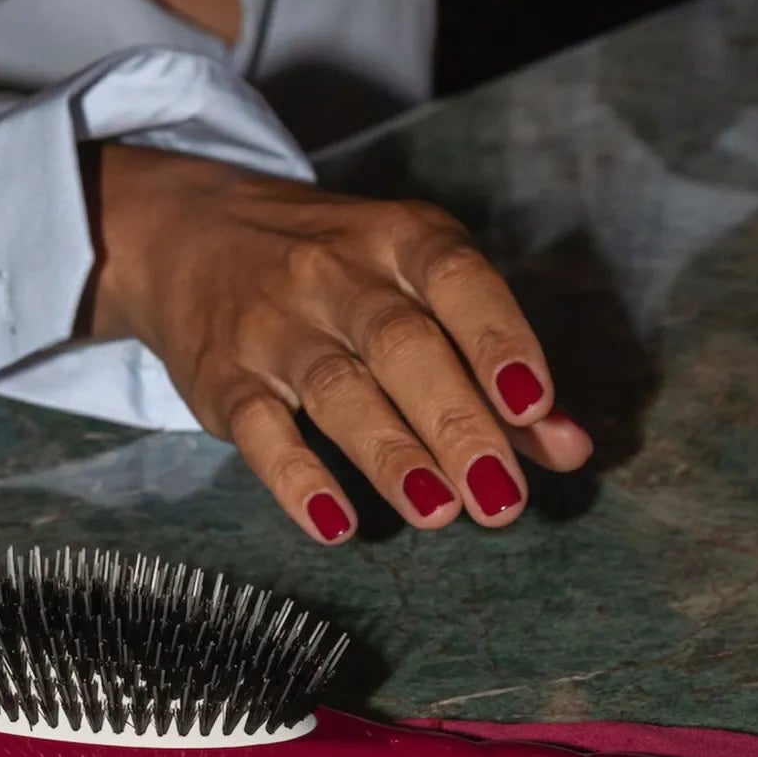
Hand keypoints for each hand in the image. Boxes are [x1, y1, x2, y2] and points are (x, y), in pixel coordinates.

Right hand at [83, 143, 593, 543]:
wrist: (186, 232)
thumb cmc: (334, 273)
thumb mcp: (414, 289)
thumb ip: (493, 369)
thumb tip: (571, 449)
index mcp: (399, 239)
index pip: (457, 279)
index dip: (498, 339)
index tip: (535, 405)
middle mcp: (335, 273)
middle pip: (402, 344)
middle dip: (458, 423)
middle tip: (501, 499)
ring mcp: (273, 323)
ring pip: (337, 387)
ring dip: (390, 453)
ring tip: (440, 513)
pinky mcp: (221, 375)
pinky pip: (257, 427)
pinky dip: (296, 478)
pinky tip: (335, 524)